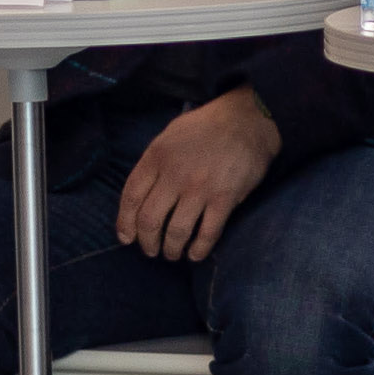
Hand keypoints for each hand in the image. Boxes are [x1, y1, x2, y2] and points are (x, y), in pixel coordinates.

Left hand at [113, 88, 282, 260]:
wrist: (248, 119)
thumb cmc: (206, 126)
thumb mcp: (170, 135)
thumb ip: (154, 163)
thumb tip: (142, 195)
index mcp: (157, 156)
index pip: (130, 197)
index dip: (125, 223)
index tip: (126, 237)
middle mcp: (174, 174)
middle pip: (149, 220)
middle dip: (147, 242)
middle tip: (150, 250)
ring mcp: (200, 188)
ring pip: (176, 232)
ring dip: (171, 250)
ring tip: (172, 254)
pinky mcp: (224, 199)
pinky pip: (207, 234)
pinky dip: (198, 250)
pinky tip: (195, 254)